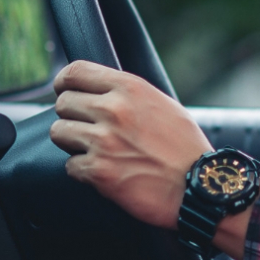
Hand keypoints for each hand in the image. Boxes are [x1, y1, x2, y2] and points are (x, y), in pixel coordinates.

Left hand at [49, 61, 211, 229]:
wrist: (200, 186)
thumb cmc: (186, 148)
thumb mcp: (162, 105)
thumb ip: (129, 95)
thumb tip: (101, 92)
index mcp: (130, 88)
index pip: (75, 73)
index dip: (64, 83)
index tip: (64, 91)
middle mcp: (113, 110)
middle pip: (62, 103)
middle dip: (72, 117)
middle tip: (87, 129)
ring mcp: (103, 141)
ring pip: (59, 132)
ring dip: (72, 143)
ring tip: (94, 151)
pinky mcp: (99, 171)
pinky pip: (70, 166)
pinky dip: (83, 171)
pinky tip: (105, 172)